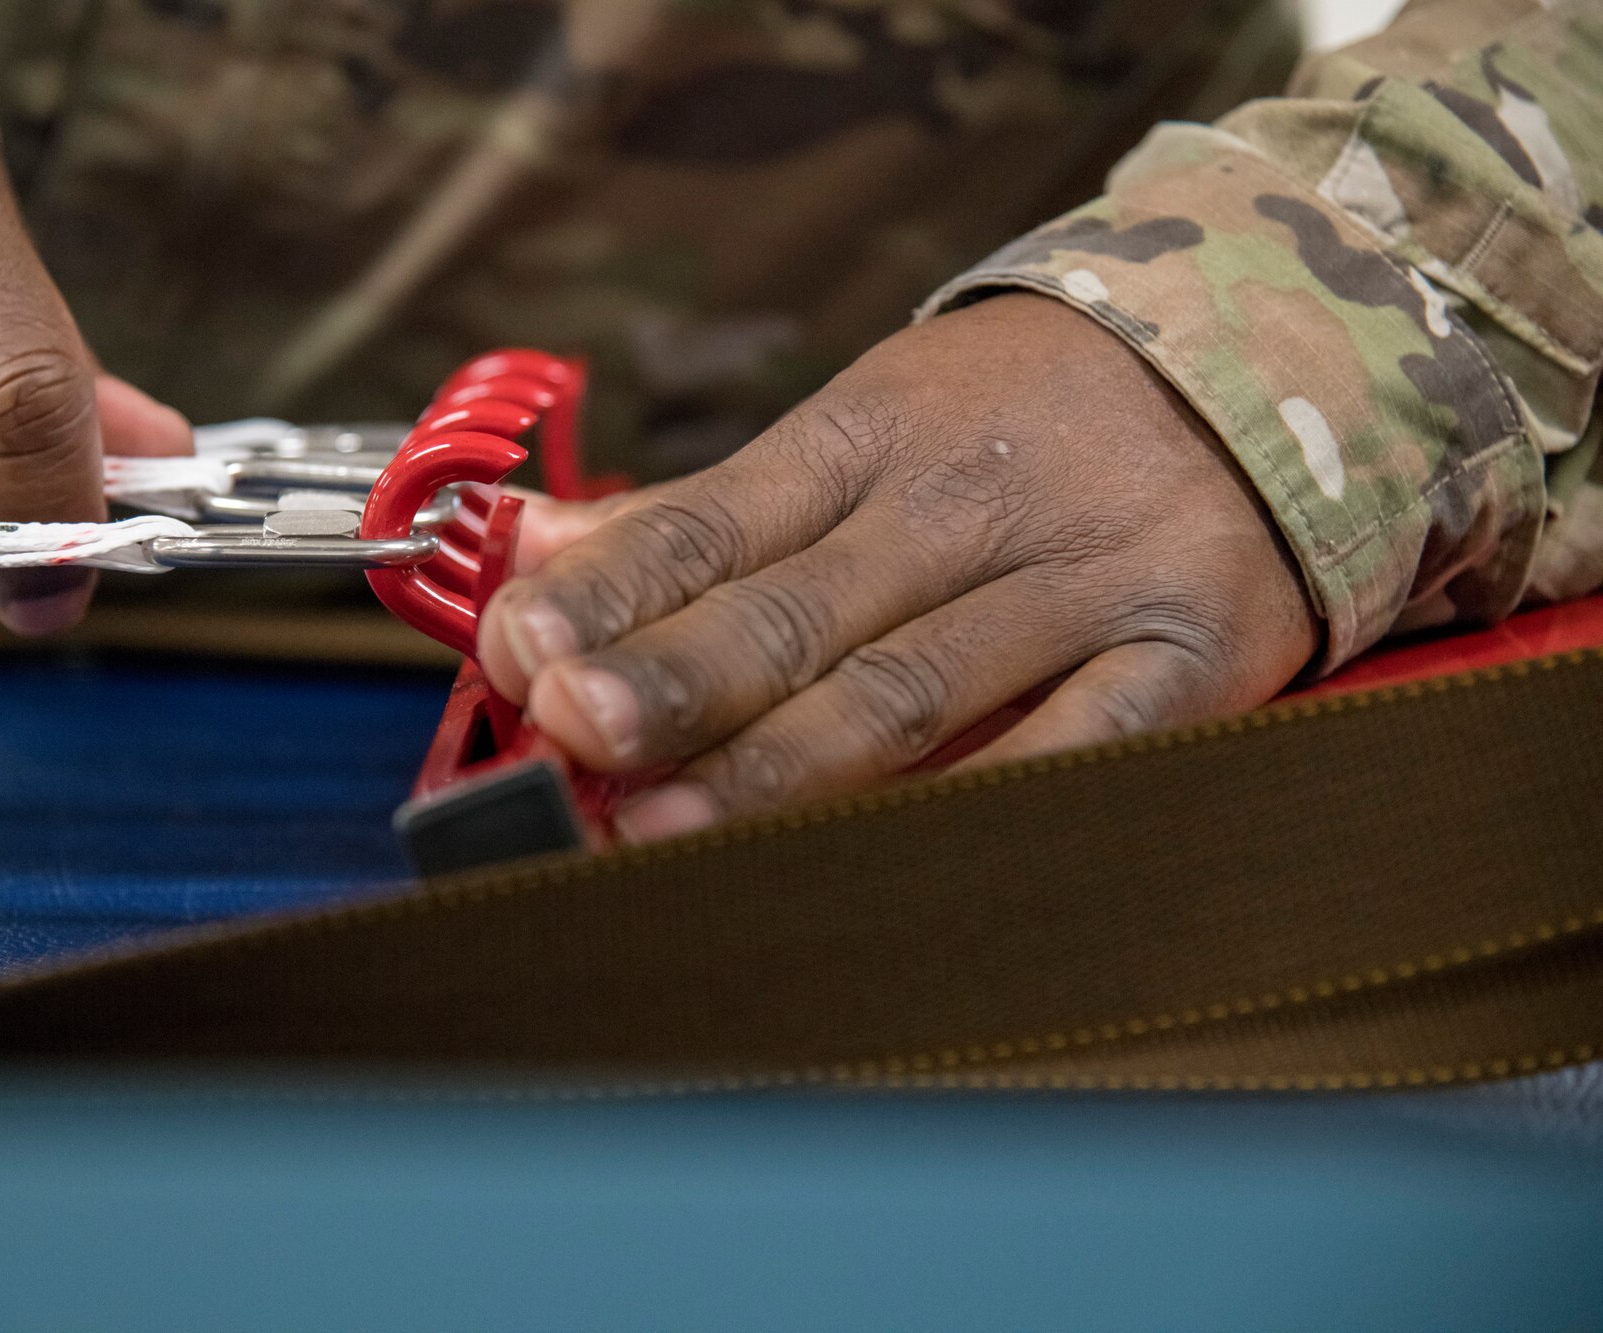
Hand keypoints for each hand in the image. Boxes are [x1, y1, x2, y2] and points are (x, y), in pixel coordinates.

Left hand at [481, 293, 1318, 840]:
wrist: (1273, 353)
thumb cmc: (1029, 412)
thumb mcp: (868, 425)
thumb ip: (708, 513)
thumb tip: (540, 551)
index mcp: (868, 436)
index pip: (714, 521)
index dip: (612, 591)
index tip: (515, 648)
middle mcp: (964, 505)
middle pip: (798, 607)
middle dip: (677, 676)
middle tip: (571, 728)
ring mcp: (1078, 583)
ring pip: (911, 687)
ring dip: (783, 763)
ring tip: (665, 824)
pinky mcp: (1185, 656)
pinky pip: (1079, 747)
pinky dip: (985, 805)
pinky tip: (881, 863)